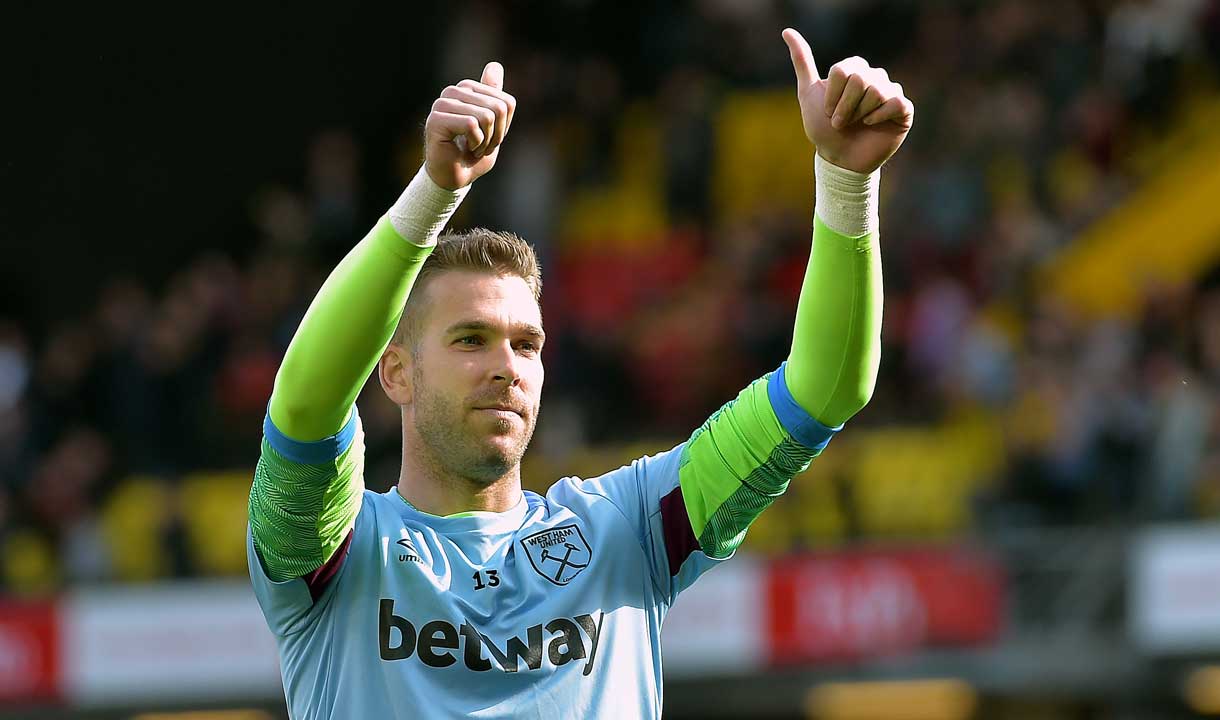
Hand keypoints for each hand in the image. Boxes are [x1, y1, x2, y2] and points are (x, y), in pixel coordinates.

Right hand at [424, 61, 516, 189]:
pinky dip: (475, 143)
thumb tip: (495, 65)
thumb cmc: (472, 153)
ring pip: (486, 116)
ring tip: (473, 148)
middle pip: (498, 108)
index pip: (506, 103)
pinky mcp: (436, 119)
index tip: (489, 138)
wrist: (453, 177)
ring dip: (485, 141)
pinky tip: (464, 149)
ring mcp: (442, 104)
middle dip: (496, 135)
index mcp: (467, 89)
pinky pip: (472, 124)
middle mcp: (452, 92)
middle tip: (481, 146)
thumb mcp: (493, 125)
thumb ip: (495, 97)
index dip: (504, 127)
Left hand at [782, 28, 912, 173]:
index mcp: (855, 69)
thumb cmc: (824, 128)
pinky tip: (872, 125)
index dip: (832, 96)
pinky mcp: (904, 109)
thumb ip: (802, 62)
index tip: (828, 112)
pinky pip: (895, 102)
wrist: (840, 158)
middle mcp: (875, 76)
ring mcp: (891, 92)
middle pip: (860, 79)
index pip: (843, 70)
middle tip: (841, 122)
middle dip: (845, 107)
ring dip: (859, 114)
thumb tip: (787, 31)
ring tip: (856, 125)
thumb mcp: (808, 94)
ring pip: (877, 91)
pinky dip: (879, 117)